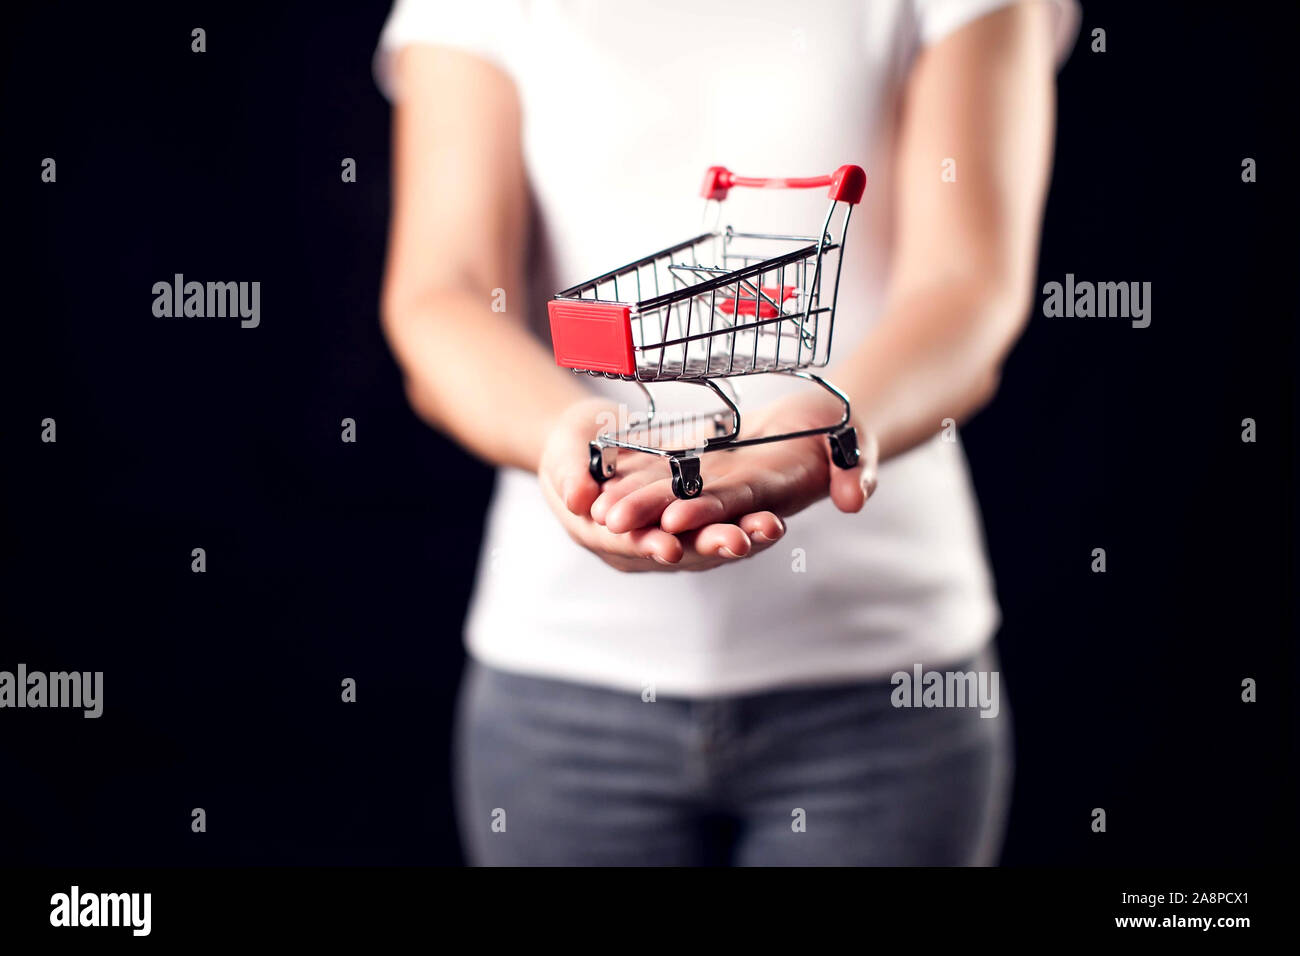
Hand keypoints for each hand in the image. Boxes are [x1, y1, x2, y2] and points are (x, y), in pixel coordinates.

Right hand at [537, 397, 787, 570]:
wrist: (586, 443)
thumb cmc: (570, 449)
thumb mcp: (562, 454)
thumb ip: (569, 475)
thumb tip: (577, 498)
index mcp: (600, 535)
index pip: (627, 545)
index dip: (647, 545)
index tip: (669, 546)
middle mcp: (637, 545)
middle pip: (676, 551)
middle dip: (707, 545)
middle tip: (737, 542)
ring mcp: (666, 536)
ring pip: (705, 544)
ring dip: (739, 538)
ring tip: (769, 530)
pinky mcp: (689, 521)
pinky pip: (720, 527)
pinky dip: (745, 525)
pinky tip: (773, 521)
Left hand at [589, 390, 878, 536]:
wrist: (825, 423)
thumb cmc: (846, 431)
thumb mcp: (859, 444)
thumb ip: (857, 470)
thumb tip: (854, 499)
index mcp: (772, 490)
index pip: (734, 505)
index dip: (705, 512)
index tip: (673, 519)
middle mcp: (737, 494)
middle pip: (690, 505)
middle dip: (650, 515)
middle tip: (611, 520)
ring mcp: (717, 480)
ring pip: (668, 491)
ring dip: (634, 501)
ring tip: (596, 507)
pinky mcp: (703, 462)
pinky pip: (662, 468)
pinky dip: (634, 470)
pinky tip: (601, 471)